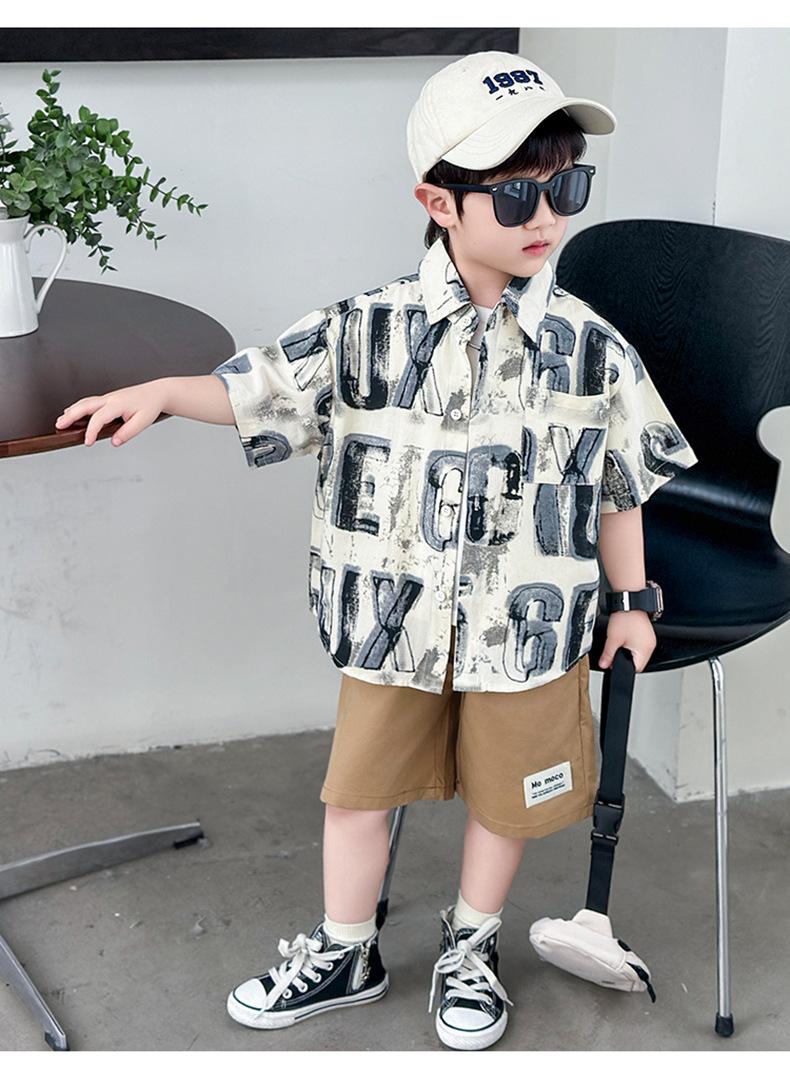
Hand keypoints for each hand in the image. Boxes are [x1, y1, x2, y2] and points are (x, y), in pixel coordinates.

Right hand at [54, 381, 168, 447]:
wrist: (156, 392)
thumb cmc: (150, 405)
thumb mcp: (143, 422)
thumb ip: (128, 433)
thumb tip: (114, 442)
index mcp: (118, 404)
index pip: (99, 418)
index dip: (91, 431)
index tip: (87, 442)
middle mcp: (110, 398)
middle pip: (85, 405)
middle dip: (71, 415)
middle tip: (59, 425)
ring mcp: (108, 397)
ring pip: (85, 402)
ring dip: (72, 410)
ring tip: (62, 421)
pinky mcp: (108, 398)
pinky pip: (90, 402)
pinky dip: (79, 407)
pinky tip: (74, 413)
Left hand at [597, 610, 655, 673]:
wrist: (629, 601)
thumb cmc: (625, 617)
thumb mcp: (613, 639)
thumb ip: (608, 655)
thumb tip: (604, 665)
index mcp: (645, 650)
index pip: (636, 669)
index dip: (623, 667)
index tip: (614, 663)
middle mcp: (650, 646)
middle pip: (637, 662)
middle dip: (626, 659)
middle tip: (616, 650)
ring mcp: (650, 639)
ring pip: (638, 653)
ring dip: (629, 651)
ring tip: (621, 642)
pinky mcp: (646, 634)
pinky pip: (640, 644)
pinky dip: (632, 644)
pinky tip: (625, 637)